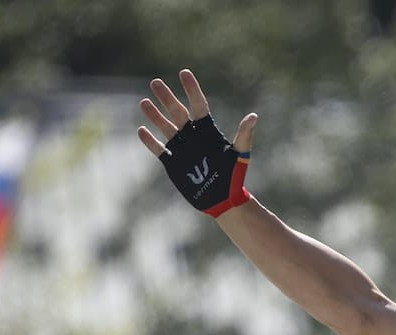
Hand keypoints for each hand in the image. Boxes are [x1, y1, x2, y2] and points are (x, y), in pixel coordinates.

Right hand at [137, 69, 256, 216]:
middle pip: (177, 112)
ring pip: (165, 127)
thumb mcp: (240, 155)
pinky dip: (150, 141)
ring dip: (155, 115)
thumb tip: (253, 116)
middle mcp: (193, 136)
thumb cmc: (234, 177)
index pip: (198, 105)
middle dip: (167, 98)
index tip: (184, 73)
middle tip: (156, 82)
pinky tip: (141, 130)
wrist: (223, 201)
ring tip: (144, 102)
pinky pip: (159, 149)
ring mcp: (182, 149)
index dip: (191, 89)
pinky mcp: (173, 163)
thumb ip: (244, 135)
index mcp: (208, 131)